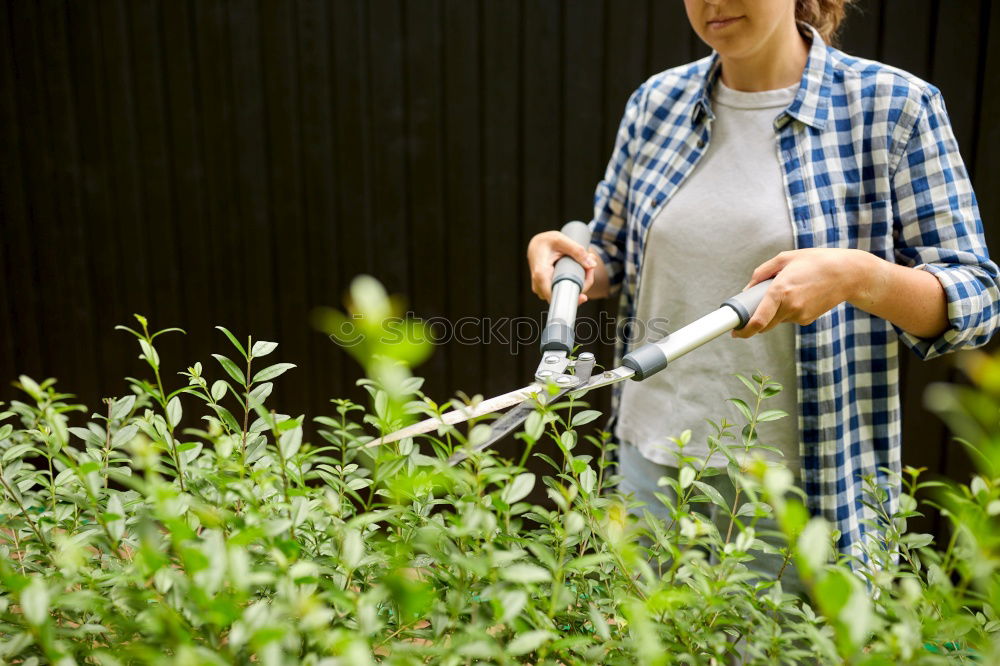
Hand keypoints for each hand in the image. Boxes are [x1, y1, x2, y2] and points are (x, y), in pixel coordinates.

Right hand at [527, 231, 598, 303]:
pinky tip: (579, 272)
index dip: (571, 299)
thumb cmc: (546, 241)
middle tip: (589, 270)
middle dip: (581, 286)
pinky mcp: (546, 289)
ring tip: (585, 268)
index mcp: (541, 274)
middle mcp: (539, 284)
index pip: (554, 296)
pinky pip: (561, 291)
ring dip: (578, 284)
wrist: (535, 244)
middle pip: (563, 296)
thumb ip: (577, 251)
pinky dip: (573, 283)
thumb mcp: (561, 240)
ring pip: (563, 295)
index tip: (584, 296)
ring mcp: (541, 289)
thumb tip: (592, 265)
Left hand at [733, 248, 872, 337]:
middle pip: (764, 325)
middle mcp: (790, 306)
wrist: (847, 274)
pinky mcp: (807, 320)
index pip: (759, 320)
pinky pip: (789, 318)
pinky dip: (786, 310)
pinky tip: (798, 295)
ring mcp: (800, 315)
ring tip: (785, 292)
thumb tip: (746, 290)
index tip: (735, 333)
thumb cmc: (814, 262)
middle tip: (749, 312)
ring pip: (776, 321)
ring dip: (772, 313)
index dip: (744, 331)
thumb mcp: (784, 258)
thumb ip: (761, 273)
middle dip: (754, 322)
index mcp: (780, 290)